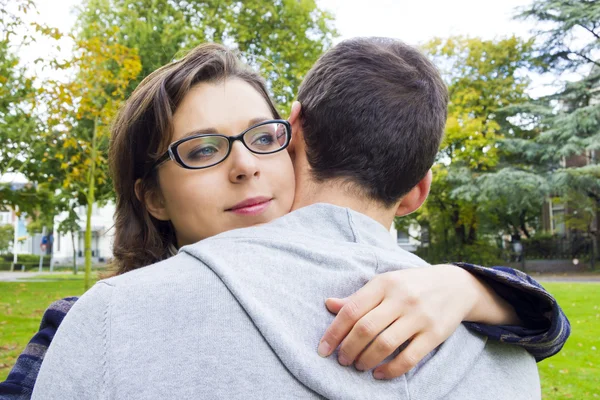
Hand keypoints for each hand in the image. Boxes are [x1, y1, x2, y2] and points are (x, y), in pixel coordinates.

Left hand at [317, 265, 490, 379]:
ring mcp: (419, 316)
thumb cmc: (412, 285)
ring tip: (358, 365)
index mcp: (384, 283)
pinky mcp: (434, 334)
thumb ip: (359, 297)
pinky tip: (379, 373)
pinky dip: (390, 370)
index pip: (351, 310)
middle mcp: (401, 298)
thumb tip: (329, 304)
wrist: (456, 285)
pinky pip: (408, 358)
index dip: (334, 332)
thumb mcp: (386, 283)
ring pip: (384, 344)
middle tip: (342, 360)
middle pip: (365, 329)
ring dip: (366, 360)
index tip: (323, 349)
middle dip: (348, 349)